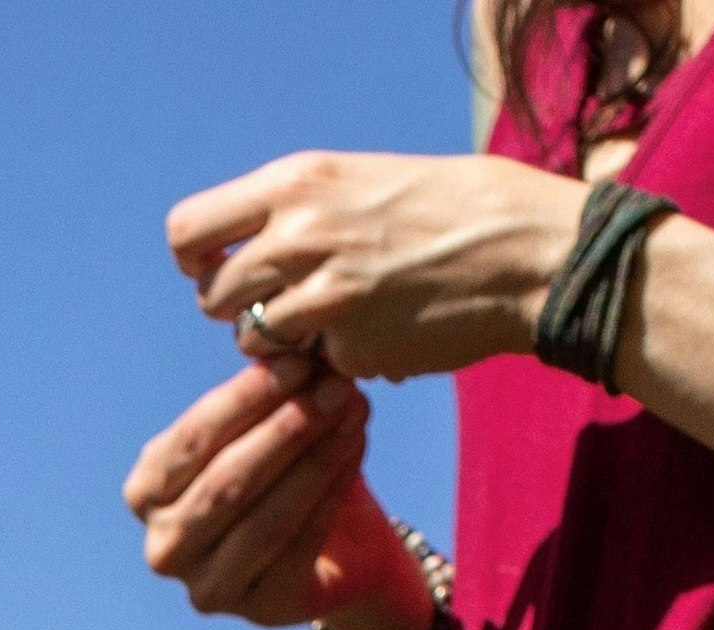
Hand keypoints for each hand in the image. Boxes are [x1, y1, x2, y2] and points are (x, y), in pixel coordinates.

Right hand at [125, 360, 440, 629]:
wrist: (327, 548)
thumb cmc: (280, 472)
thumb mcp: (260, 427)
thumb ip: (263, 394)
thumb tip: (292, 345)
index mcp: (146, 492)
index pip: (193, 440)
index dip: (246, 398)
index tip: (297, 359)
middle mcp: (164, 547)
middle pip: (228, 482)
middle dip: (285, 428)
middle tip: (334, 385)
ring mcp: (207, 588)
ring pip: (265, 517)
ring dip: (313, 459)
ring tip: (351, 411)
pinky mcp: (257, 610)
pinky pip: (299, 544)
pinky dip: (331, 492)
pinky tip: (354, 450)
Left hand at [169, 148, 584, 383]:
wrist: (523, 250)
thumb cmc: (449, 208)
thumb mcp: (359, 179)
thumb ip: (298, 210)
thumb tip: (250, 249)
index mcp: (296, 183)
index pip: (190, 230)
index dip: (195, 260)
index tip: (216, 270)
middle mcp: (298, 237)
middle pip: (211, 296)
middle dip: (235, 308)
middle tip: (277, 306)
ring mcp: (322, 298)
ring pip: (253, 340)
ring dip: (278, 342)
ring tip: (326, 323)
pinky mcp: (349, 350)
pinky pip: (312, 367)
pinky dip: (332, 361)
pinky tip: (376, 335)